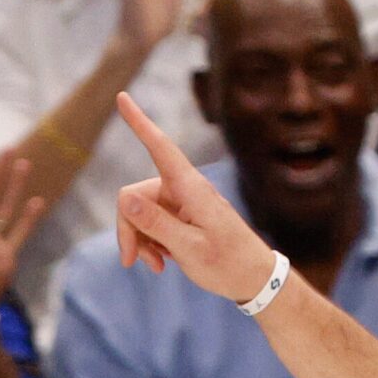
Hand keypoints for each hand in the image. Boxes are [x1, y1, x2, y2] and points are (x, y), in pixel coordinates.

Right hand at [113, 92, 282, 301]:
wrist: (255, 281)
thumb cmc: (229, 265)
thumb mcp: (190, 249)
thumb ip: (156, 223)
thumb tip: (125, 199)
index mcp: (191, 188)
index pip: (160, 148)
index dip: (139, 123)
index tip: (122, 96)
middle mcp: (183, 189)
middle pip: (133, 196)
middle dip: (128, 228)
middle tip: (130, 260)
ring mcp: (180, 203)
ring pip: (137, 212)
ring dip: (139, 240)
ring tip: (155, 266)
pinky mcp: (179, 217)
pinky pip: (149, 223)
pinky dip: (149, 243)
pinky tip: (160, 263)